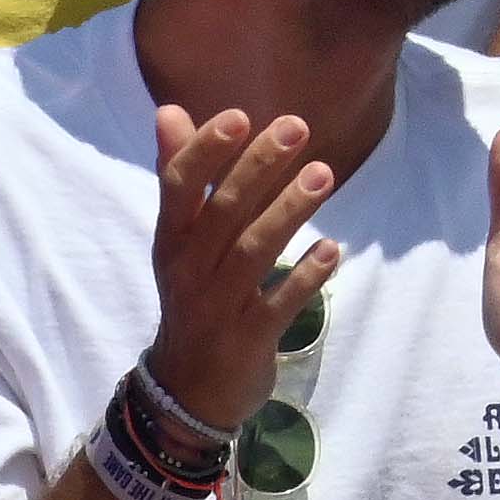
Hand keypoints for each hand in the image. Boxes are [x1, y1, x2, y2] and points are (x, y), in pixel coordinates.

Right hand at [136, 99, 338, 434]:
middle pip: (222, 212)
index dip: (205, 151)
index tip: (239, 116)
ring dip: (288, 212)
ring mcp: (218, 306)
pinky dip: (305, 277)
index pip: (179, 187)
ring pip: (253, 252)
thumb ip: (180, 176)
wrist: (188, 387)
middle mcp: (189, 269)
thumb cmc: (193, 297)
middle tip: (296, 127)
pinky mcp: (249, 339)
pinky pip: (279, 304)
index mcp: (171, 240)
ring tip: (323, 174)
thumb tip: (169, 111)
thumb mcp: (178, 240)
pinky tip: (331, 250)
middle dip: (257, 168)